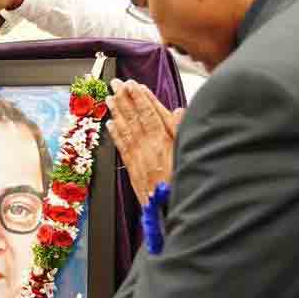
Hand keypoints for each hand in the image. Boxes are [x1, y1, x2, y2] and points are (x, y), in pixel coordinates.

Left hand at [105, 79, 185, 204]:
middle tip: (115, 84)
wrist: (172, 213)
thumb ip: (183, 132)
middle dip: (124, 99)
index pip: (149, 114)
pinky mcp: (133, 171)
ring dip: (117, 113)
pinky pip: (122, 148)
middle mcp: (148, 148)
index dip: (140, 98)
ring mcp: (138, 159)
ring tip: (109, 98)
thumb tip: (178, 111)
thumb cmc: (185, 184)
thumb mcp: (190, 155)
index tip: (133, 85)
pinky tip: (110, 124)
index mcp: (163, 142)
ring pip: (125, 130)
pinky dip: (115, 134)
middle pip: (134, 118)